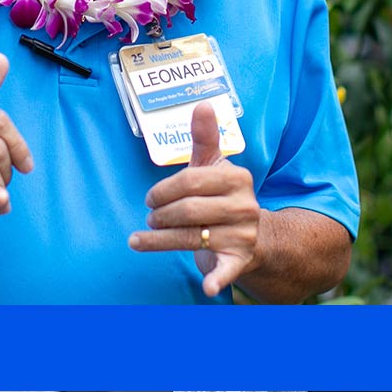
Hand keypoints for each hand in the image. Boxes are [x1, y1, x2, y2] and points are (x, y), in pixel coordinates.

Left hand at [131, 102, 261, 295]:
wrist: (253, 238)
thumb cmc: (222, 197)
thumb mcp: (215, 166)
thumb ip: (205, 138)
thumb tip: (202, 103)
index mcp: (237, 178)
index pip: (190, 181)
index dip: (163, 190)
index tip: (150, 199)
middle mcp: (244, 206)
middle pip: (187, 210)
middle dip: (161, 216)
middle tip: (150, 218)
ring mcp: (243, 234)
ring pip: (191, 238)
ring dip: (158, 241)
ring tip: (138, 240)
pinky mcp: (239, 261)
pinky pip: (226, 270)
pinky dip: (217, 280)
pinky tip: (207, 288)